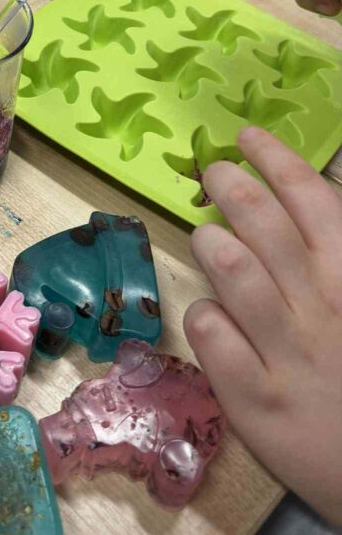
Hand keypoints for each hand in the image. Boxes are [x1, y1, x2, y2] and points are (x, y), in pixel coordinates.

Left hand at [185, 127, 341, 525]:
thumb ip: (337, 252)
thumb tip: (310, 198)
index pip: (312, 198)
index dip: (275, 159)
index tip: (246, 136)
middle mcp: (322, 305)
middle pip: (263, 223)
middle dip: (230, 186)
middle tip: (212, 173)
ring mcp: (287, 352)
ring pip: (233, 272)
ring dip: (213, 244)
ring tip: (208, 237)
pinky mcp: (254, 398)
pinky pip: (213, 335)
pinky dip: (207, 315)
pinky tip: (213, 314)